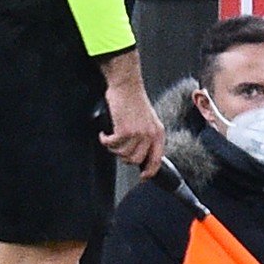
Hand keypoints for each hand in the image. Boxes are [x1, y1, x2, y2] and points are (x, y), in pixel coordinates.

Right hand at [98, 52, 164, 176]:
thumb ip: (147, 138)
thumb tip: (140, 156)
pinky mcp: (124, 131)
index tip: (143, 177)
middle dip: (124, 156)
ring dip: (113, 148)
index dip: (149, 171)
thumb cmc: (134, 101)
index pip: (157, 159)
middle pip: (135, 160)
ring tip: (111, 138)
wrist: (127, 85)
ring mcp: (138, 134)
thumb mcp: (147, 121)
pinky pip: (111, 145)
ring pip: (122, 154)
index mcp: (158, 133)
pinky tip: (105, 133)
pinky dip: (105, 140)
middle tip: (118, 147)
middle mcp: (150, 135)